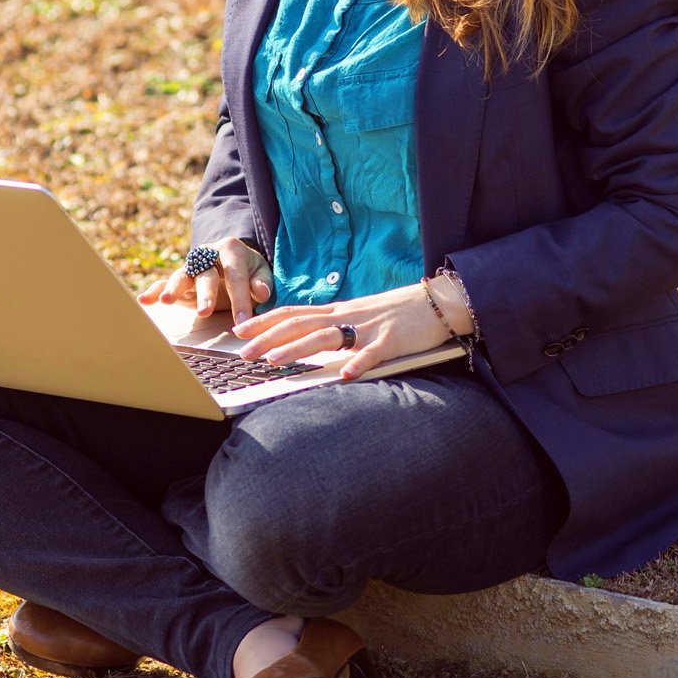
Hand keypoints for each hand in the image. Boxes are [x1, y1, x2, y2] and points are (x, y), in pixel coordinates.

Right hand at [137, 238, 274, 323]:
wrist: (232, 260)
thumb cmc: (249, 268)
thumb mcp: (261, 270)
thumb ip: (262, 281)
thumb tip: (262, 293)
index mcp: (230, 250)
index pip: (236, 276)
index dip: (240, 299)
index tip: (243, 320)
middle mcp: (207, 255)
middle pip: (206, 275)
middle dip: (205, 294)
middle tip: (205, 312)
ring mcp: (191, 267)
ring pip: (182, 276)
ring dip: (173, 289)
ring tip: (166, 300)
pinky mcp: (180, 279)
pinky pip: (164, 283)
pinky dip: (154, 291)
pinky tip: (144, 300)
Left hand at [231, 280, 455, 380]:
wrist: (438, 301)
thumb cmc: (398, 312)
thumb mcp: (360, 315)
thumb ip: (336, 325)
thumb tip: (307, 339)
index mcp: (339, 310)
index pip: (294, 313)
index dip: (265, 320)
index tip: (239, 330)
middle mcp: (348, 316)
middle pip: (302, 324)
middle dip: (269, 338)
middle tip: (244, 353)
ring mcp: (370, 328)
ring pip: (328, 336)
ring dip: (299, 349)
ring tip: (275, 361)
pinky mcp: (393, 341)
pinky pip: (374, 353)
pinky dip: (359, 363)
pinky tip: (345, 376)